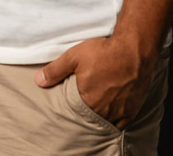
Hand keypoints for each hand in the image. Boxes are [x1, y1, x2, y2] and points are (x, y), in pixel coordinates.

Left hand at [35, 35, 156, 128]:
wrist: (134, 50)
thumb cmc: (104, 52)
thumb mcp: (74, 57)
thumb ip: (55, 71)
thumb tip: (38, 81)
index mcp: (87, 102)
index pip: (74, 113)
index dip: (72, 108)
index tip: (72, 102)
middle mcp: (102, 111)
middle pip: (90, 117)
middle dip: (86, 111)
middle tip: (86, 101)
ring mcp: (118, 113)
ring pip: (105, 121)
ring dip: (100, 116)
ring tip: (97, 106)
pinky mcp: (131, 110)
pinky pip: (120, 123)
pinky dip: (114, 120)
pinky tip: (110, 113)